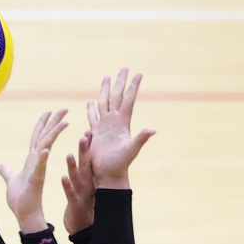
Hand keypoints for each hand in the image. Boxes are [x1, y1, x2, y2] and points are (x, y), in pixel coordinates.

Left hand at [0, 108, 68, 232]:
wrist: (24, 214)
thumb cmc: (20, 199)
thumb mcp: (10, 180)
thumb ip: (6, 171)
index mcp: (32, 161)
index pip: (37, 138)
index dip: (42, 124)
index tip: (49, 112)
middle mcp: (37, 162)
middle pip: (45, 138)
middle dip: (54, 122)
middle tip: (64, 109)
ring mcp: (38, 170)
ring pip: (47, 147)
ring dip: (54, 134)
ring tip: (64, 121)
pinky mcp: (36, 180)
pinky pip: (40, 167)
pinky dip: (42, 158)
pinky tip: (45, 149)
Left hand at [61, 130, 96, 234]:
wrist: (82, 227)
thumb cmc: (82, 206)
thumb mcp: (85, 188)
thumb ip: (84, 174)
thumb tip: (85, 162)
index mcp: (87, 179)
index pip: (88, 160)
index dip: (88, 147)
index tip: (88, 131)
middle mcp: (87, 184)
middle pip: (85, 165)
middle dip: (85, 151)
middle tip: (84, 136)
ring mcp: (81, 193)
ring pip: (77, 177)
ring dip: (73, 166)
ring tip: (70, 154)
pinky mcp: (74, 204)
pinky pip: (70, 193)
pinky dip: (67, 185)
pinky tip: (63, 177)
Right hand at [85, 67, 152, 187]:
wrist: (108, 174)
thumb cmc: (120, 164)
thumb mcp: (132, 150)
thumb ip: (140, 139)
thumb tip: (152, 130)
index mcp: (122, 122)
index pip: (128, 100)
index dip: (133, 87)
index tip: (138, 73)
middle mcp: (114, 122)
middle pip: (116, 97)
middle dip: (120, 83)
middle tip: (123, 68)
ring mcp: (104, 127)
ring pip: (104, 103)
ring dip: (105, 91)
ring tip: (106, 78)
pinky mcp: (95, 134)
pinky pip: (92, 117)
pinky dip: (91, 108)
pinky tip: (90, 101)